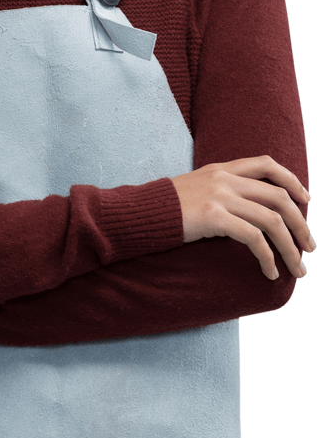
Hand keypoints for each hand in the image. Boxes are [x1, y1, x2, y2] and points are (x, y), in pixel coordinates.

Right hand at [172, 156, 312, 279]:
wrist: (138, 212)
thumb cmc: (164, 208)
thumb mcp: (195, 188)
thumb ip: (219, 190)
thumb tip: (244, 207)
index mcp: (221, 169)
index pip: (267, 164)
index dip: (292, 181)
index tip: (305, 201)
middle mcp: (225, 179)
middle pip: (278, 197)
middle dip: (300, 223)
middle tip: (309, 246)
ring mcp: (220, 196)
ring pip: (272, 220)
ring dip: (290, 248)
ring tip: (297, 268)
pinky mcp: (214, 217)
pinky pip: (254, 239)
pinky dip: (268, 258)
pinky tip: (269, 272)